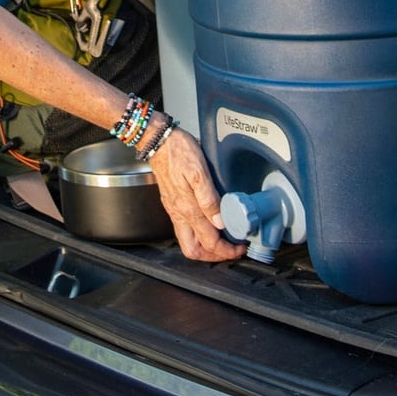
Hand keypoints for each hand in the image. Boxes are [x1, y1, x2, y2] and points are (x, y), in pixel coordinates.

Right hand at [146, 126, 247, 261]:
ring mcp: (174, 209)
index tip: (239, 247)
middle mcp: (179, 213)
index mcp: (187, 208)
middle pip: (193, 250)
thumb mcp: (198, 171)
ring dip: (206, 246)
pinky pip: (184, 227)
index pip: (209, 242)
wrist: (157, 139)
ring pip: (188, 241)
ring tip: (223, 239)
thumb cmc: (177, 151)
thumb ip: (209, 198)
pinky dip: (198, 233)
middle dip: (213, 256)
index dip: (227, 250)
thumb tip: (220, 222)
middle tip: (230, 249)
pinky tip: (209, 222)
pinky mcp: (171, 202)